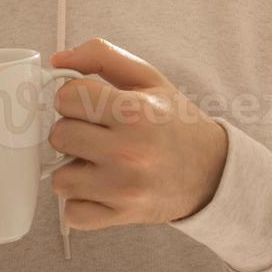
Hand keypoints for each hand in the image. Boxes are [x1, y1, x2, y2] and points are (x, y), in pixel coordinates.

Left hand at [46, 38, 228, 230]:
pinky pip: (73, 213)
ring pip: (60, 179)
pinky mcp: (122, 215)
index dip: (74, 98)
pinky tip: (101, 188)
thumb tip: (57, 60)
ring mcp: (124, 188)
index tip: (89, 105)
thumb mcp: (148, 78)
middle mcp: (129, 150)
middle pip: (59, 135)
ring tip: (99, 163)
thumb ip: (102, 56)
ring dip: (74, 170)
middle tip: (96, 134)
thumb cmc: (175, 123)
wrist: (214, 171)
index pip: (66, 96)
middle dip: (73, 132)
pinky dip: (82, 202)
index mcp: (134, 111)